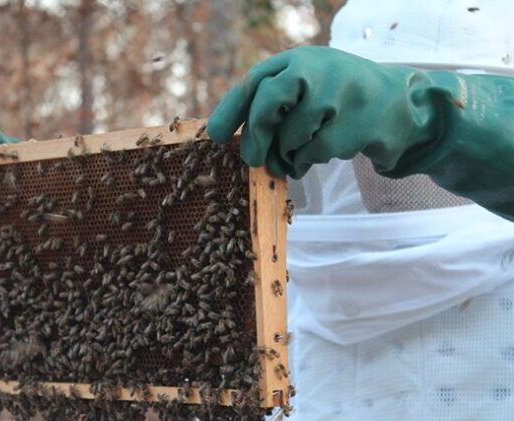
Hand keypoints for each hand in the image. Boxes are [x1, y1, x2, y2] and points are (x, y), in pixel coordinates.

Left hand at [207, 46, 513, 220]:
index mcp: (299, 60)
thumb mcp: (307, 89)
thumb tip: (236, 141)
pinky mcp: (357, 121)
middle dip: (255, 134)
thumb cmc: (340, 101)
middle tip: (251, 160)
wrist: (401, 104)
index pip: (256, 80)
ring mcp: (340, 92)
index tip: (216, 136)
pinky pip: (315, 151)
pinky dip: (306, 162)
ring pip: (292, 132)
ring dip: (286, 153)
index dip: (232, 109)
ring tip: (293, 157)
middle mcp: (318, 68)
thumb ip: (275, 104)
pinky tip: (312, 159)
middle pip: (269, 99)